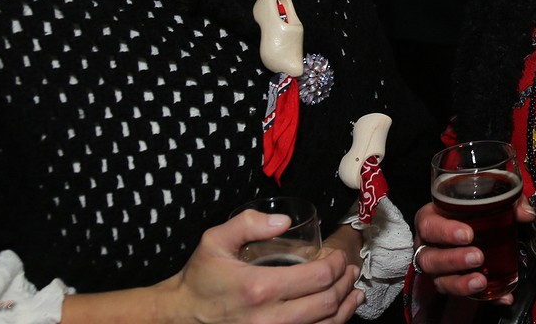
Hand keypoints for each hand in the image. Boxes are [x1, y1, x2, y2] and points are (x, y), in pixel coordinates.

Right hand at [160, 209, 362, 323]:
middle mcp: (269, 318)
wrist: (183, 315)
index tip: (339, 255)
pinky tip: (340, 313)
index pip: (318, 277)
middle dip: (345, 283)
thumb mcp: (215, 241)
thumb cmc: (201, 277)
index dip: (337, 264)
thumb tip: (285, 222)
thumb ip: (248, 223)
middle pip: (327, 302)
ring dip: (345, 307)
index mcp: (259, 287)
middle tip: (350, 269)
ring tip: (352, 290)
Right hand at [411, 198, 535, 304]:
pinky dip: (485, 297)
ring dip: (460, 283)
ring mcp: (438, 269)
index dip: (444, 231)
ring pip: (440, 281)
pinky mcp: (452, 284)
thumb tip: (526, 213)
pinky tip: (502, 296)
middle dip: (453, 260)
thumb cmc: (470, 212)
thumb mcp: (486, 201)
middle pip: (429, 258)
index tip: (468, 234)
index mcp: (432, 219)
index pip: (428, 224)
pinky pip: (463, 296)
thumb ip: (508, 202)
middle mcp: (429, 246)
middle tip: (477, 257)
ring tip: (480, 281)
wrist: (470, 229)